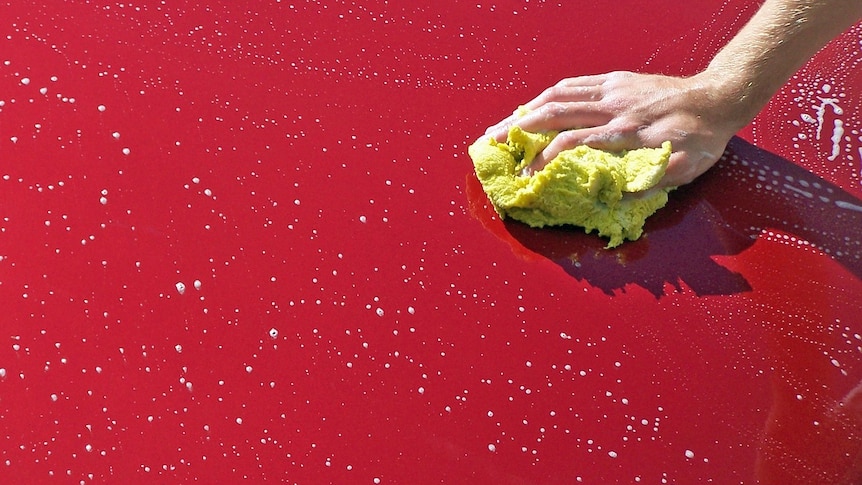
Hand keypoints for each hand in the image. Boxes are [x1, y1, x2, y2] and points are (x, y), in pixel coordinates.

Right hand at [483, 71, 743, 188]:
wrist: (716, 98)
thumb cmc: (700, 139)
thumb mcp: (684, 170)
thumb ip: (649, 184)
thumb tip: (615, 199)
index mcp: (628, 133)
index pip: (574, 142)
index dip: (546, 159)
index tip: (528, 176)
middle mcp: (615, 108)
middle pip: (557, 113)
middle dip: (521, 129)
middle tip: (494, 144)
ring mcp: (613, 90)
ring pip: (559, 95)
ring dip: (526, 110)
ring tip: (502, 125)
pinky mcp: (614, 80)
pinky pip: (574, 84)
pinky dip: (548, 95)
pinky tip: (532, 106)